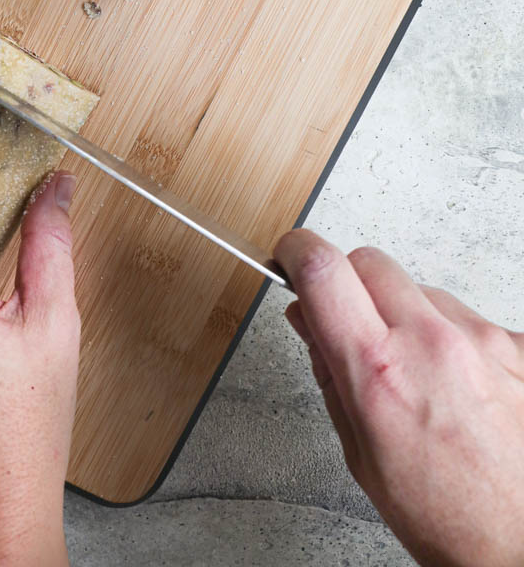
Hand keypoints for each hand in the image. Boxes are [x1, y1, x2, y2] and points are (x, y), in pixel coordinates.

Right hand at [274, 230, 523, 566]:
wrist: (523, 543)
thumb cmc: (448, 517)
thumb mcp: (361, 453)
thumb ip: (330, 373)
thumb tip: (309, 318)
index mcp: (378, 369)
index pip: (322, 269)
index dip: (296, 252)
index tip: (290, 257)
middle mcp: (431, 341)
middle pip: (370, 262)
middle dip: (349, 284)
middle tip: (351, 324)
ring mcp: (480, 338)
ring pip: (422, 290)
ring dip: (407, 317)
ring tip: (418, 377)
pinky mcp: (518, 344)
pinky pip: (468, 319)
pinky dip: (454, 342)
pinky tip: (459, 389)